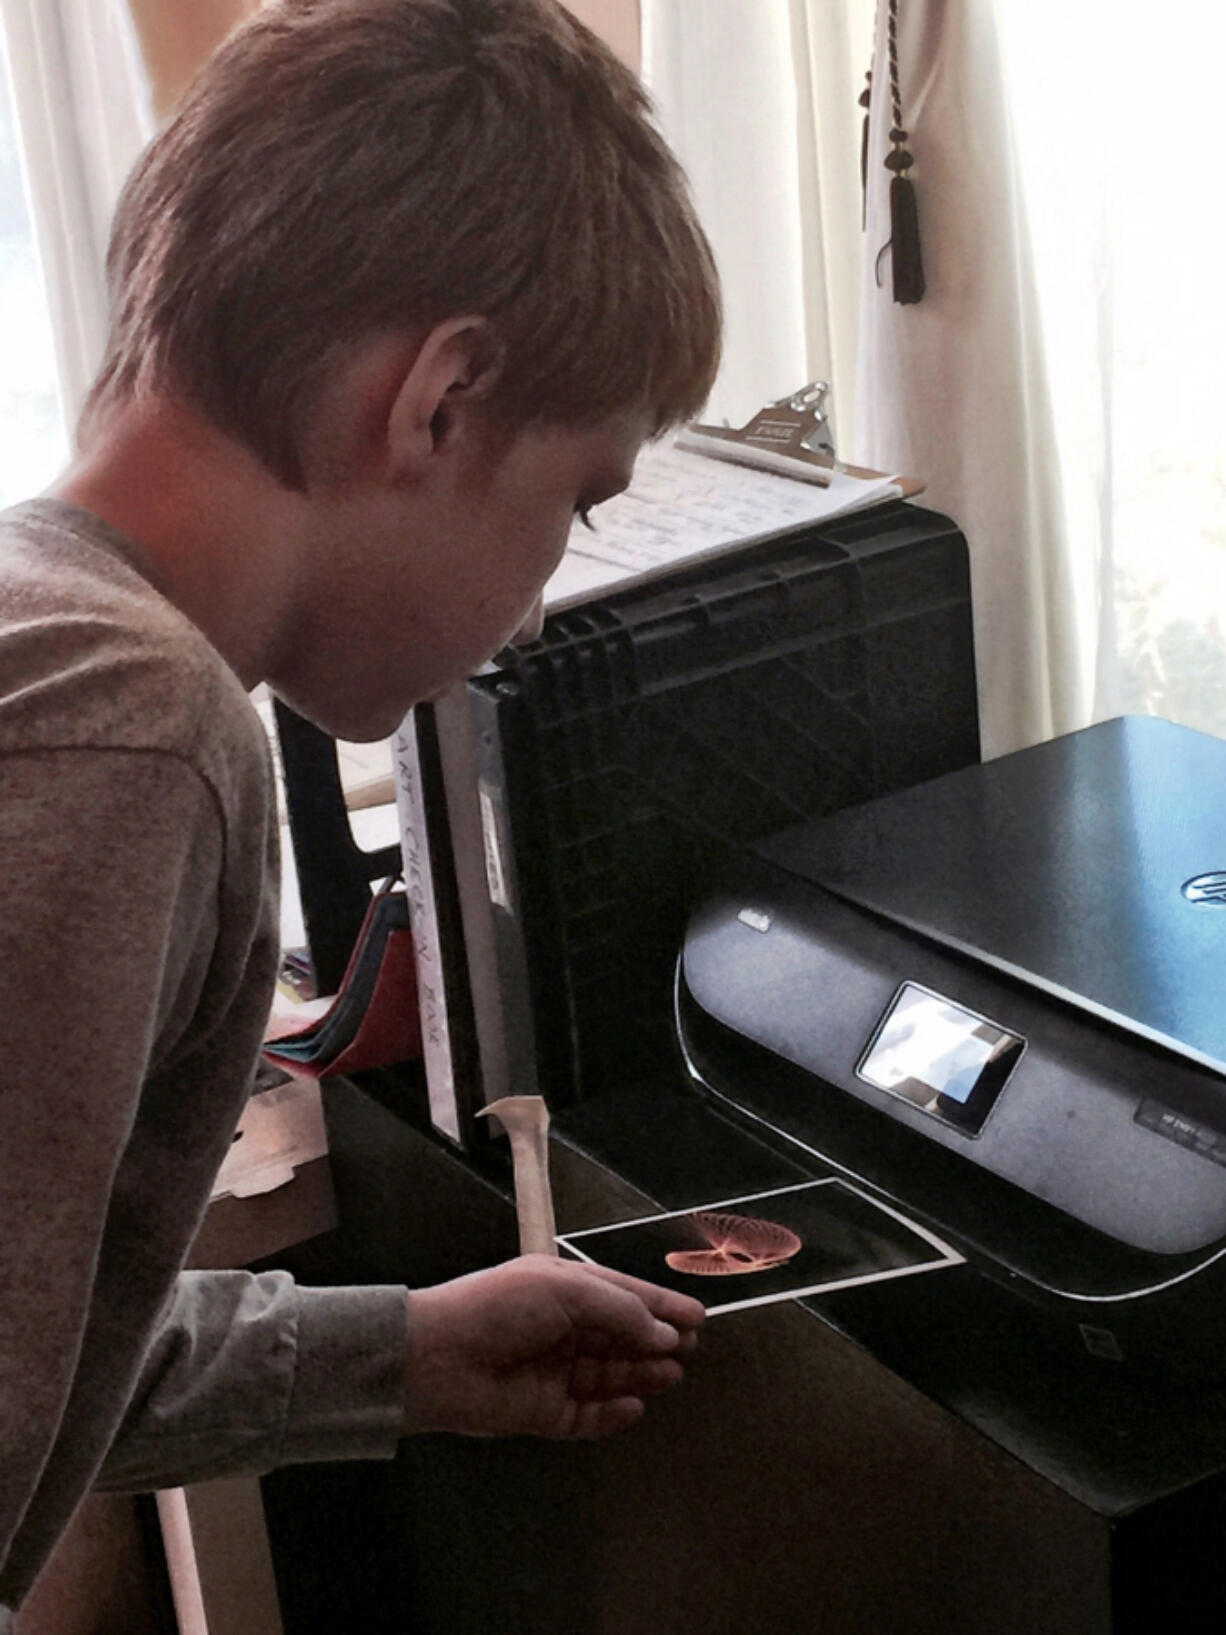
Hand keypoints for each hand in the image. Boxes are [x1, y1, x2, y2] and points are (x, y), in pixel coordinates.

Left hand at [402, 1255, 705, 1439]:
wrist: (438, 1358)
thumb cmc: (500, 1308)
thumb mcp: (566, 1290)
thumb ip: (621, 1311)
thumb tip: (664, 1334)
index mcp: (561, 1288)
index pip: (622, 1295)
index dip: (660, 1305)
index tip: (698, 1317)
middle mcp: (559, 1328)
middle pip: (618, 1337)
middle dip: (655, 1341)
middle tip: (692, 1348)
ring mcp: (551, 1372)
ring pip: (607, 1375)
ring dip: (640, 1373)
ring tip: (673, 1374)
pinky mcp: (541, 1412)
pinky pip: (585, 1416)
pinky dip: (611, 1414)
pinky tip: (635, 1407)